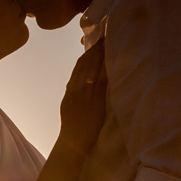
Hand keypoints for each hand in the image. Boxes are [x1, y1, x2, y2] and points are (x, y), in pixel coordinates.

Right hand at [58, 39, 107, 154]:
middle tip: (104, 37)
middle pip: (84, 64)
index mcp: (70, 91)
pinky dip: (105, 69)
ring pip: (92, 70)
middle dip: (94, 50)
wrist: (73, 143)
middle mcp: (76, 90)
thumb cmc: (74, 129)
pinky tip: (111, 61)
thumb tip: (83, 85)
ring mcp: (84, 95)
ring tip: (108, 44)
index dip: (87, 54)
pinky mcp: (94, 101)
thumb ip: (76, 95)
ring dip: (100, 55)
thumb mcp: (70, 108)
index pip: (78, 68)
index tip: (95, 44)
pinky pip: (100, 81)